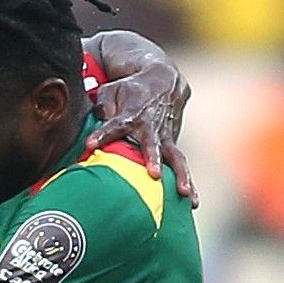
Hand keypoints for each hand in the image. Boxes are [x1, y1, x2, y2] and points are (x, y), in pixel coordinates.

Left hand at [87, 67, 197, 205]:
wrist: (163, 79)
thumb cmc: (130, 89)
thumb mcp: (111, 90)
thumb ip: (102, 107)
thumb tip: (97, 124)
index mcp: (131, 114)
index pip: (114, 124)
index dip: (103, 134)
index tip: (90, 144)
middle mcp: (150, 128)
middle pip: (152, 144)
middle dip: (152, 158)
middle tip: (154, 175)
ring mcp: (165, 137)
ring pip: (174, 157)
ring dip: (180, 176)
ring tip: (184, 194)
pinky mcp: (172, 144)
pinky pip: (180, 165)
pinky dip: (187, 182)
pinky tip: (193, 202)